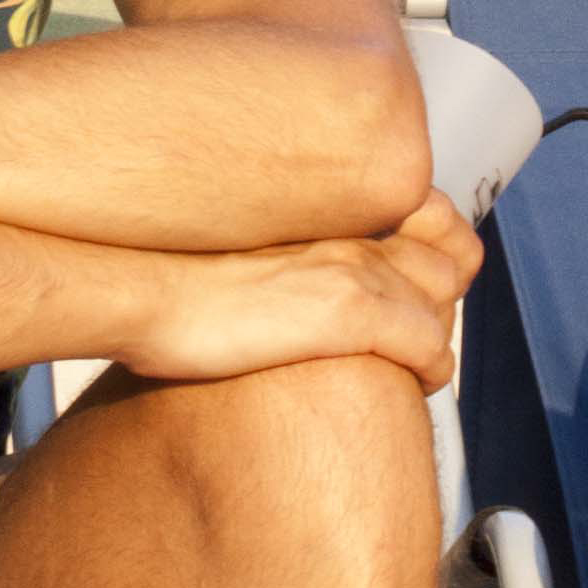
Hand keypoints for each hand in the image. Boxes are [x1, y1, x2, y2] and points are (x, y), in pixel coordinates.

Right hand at [99, 192, 482, 396]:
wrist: (141, 289)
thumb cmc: (165, 269)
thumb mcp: (235, 239)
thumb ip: (275, 245)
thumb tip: (274, 274)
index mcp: (326, 206)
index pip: (427, 212)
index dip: (433, 251)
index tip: (415, 284)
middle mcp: (349, 228)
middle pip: (446, 255)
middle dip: (442, 295)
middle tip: (418, 331)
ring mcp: (353, 268)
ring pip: (443, 300)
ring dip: (437, 332)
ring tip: (416, 362)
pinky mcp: (350, 314)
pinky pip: (428, 344)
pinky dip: (432, 366)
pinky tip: (416, 382)